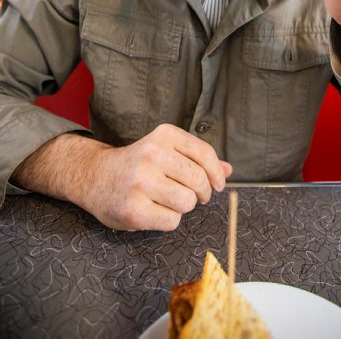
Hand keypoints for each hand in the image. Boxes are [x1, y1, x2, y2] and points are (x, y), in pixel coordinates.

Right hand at [13, 126, 231, 231]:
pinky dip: (169, 220)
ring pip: (187, 202)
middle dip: (202, 192)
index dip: (216, 173)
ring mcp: (142, 183)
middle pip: (199, 180)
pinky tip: (156, 211)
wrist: (95, 177)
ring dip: (184, 206)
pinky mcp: (134, 210)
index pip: (204, 154)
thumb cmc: (137, 164)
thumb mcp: (165, 150)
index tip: (218, 184)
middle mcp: (152, 155)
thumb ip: (197, 158)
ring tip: (169, 200)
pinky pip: (172, 221)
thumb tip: (228, 170)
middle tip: (195, 196)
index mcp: (163, 135)